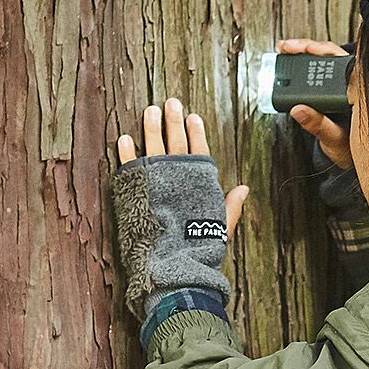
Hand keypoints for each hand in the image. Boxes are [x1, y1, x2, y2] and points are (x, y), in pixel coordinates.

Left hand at [117, 98, 249, 238]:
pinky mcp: (137, 191)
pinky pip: (130, 166)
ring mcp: (156, 183)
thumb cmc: (200, 249)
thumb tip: (243, 188)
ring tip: (150, 110)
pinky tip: (126, 137)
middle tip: (171, 102)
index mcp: (201, 185)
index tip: (194, 117)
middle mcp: (179, 179)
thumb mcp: (222, 226)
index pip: (200, 151)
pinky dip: (127, 152)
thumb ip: (230, 205)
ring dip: (152, 127)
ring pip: (154, 148)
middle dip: (174, 121)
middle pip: (176, 143)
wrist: (174, 266)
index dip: (197, 133)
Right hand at [278, 38, 353, 169]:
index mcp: (358, 92)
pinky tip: (290, 59)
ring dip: (304, 53)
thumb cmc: (348, 148)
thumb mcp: (333, 139)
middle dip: (307, 48)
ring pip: (324, 61)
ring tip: (284, 49)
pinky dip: (304, 64)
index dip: (321, 51)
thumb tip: (298, 110)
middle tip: (285, 47)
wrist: (350, 158)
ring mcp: (343, 86)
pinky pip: (320, 72)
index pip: (341, 62)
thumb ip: (318, 125)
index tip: (304, 49)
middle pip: (330, 55)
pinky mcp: (333, 90)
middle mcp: (352, 85)